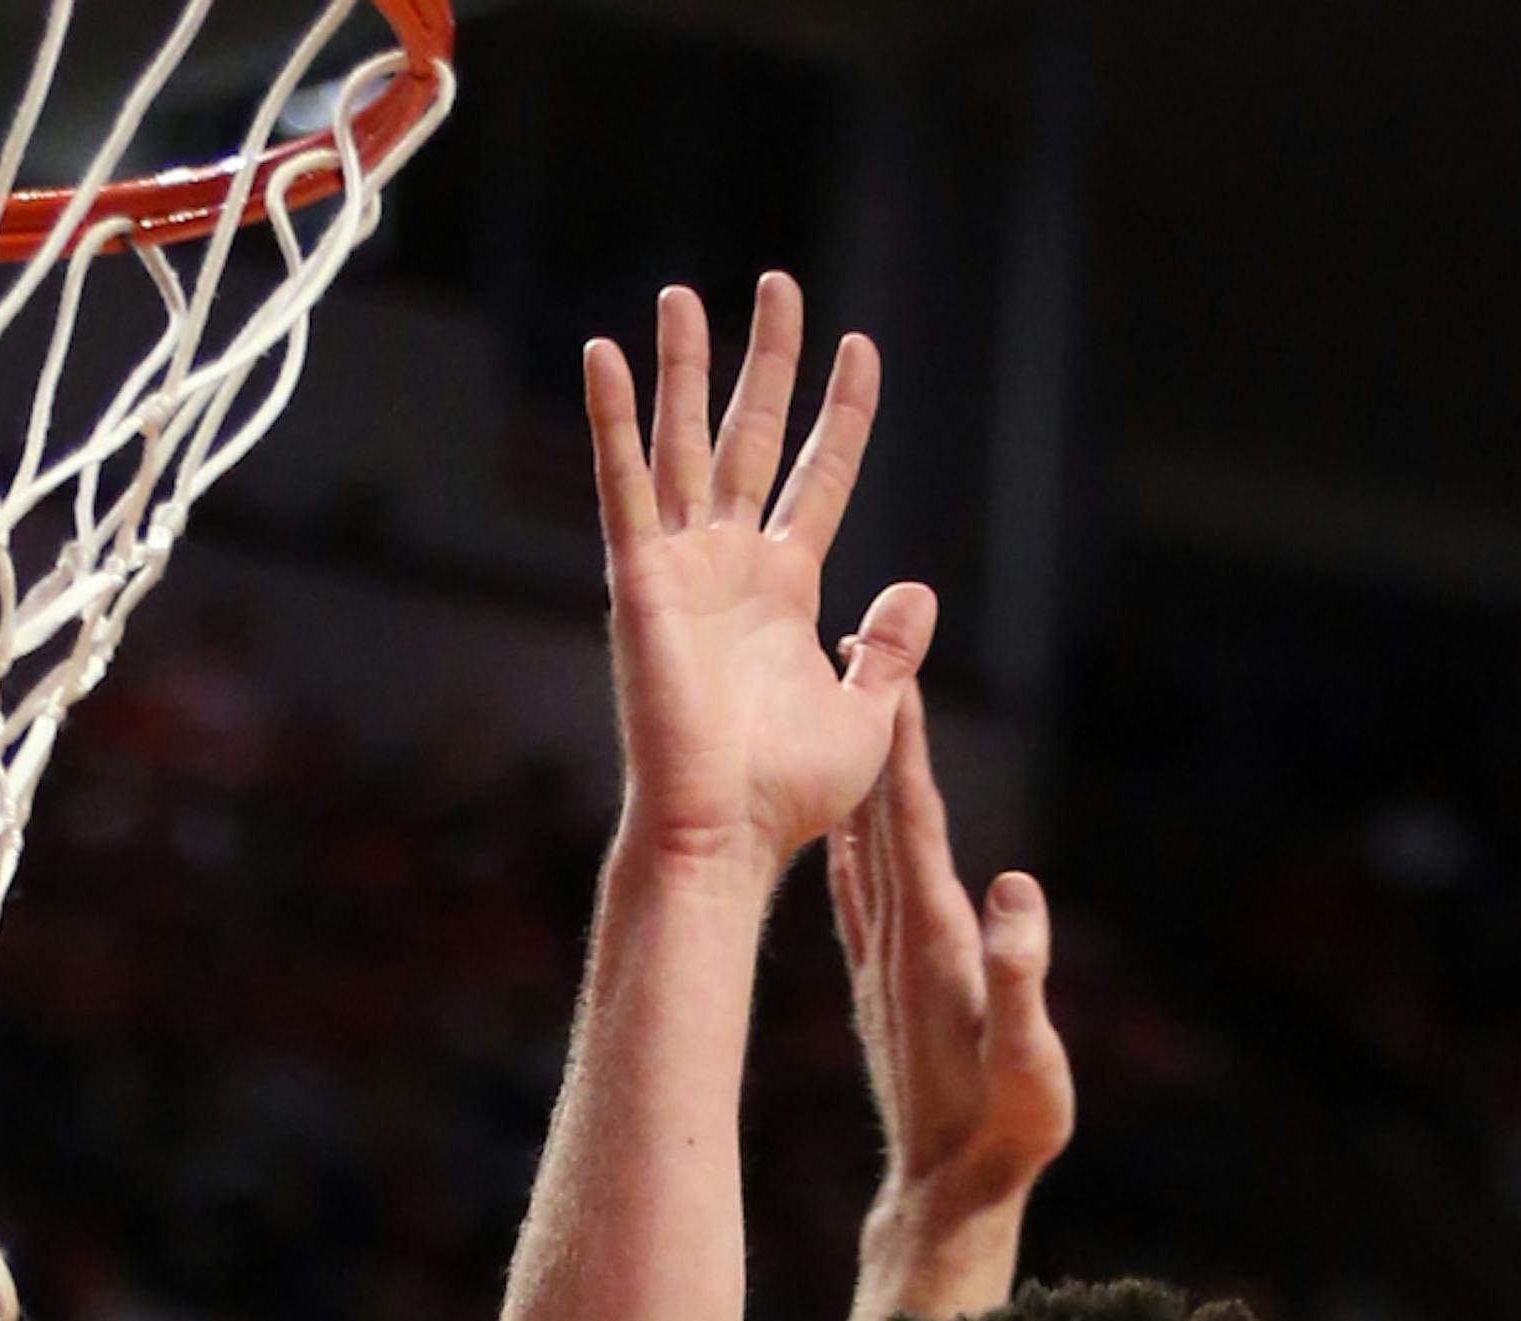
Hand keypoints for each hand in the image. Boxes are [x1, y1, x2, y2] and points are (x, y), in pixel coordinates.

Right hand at [586, 275, 935, 882]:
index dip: (842, 414)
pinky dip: (611, 419)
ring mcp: (683, 565)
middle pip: (752, 434)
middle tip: (781, 285)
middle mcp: (732, 563)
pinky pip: (622, 483)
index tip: (862, 349)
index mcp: (786, 589)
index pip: (818, 475)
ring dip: (685, 366)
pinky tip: (603, 353)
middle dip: (768, 360)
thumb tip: (918, 588)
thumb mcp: (867, 718)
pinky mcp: (639, 579)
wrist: (724, 834)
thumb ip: (891, 650)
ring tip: (686, 293)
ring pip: (684, 441)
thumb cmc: (789, 797)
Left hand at [830, 683, 1074, 1244]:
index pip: (912, 822)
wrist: (946, 1193)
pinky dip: (852, 838)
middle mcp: (896, 941)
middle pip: (878, 815)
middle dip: (872, 729)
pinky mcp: (878, 985)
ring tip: (845, 710)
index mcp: (934, 943)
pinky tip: (841, 819)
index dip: (900, 745)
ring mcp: (880, 962)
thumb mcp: (1028, 1062)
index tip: (888, 669)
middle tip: (860, 644)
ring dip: (855, 774)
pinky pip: (859, 891)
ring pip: (861, 845)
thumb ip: (1020, 976)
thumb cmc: (1004, 1132)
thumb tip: (1015, 891)